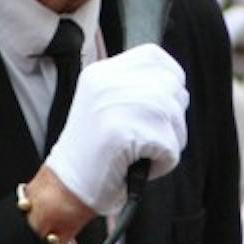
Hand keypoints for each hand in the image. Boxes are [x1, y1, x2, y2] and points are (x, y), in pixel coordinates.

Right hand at [42, 43, 188, 217]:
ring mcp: (114, 104)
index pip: (153, 56)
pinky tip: (138, 166)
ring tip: (141, 154)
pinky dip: (162, 163)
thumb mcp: (107, 106)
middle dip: (172, 117)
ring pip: (174, 116)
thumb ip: (135, 89)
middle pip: (171, 86)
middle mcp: (106, 81)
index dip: (170, 77)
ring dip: (168, 143)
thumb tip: (177, 85)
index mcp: (101, 72)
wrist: (66, 188)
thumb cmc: (94, 154)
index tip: (167, 101)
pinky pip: (170, 147)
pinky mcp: (122, 132)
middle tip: (149, 139)